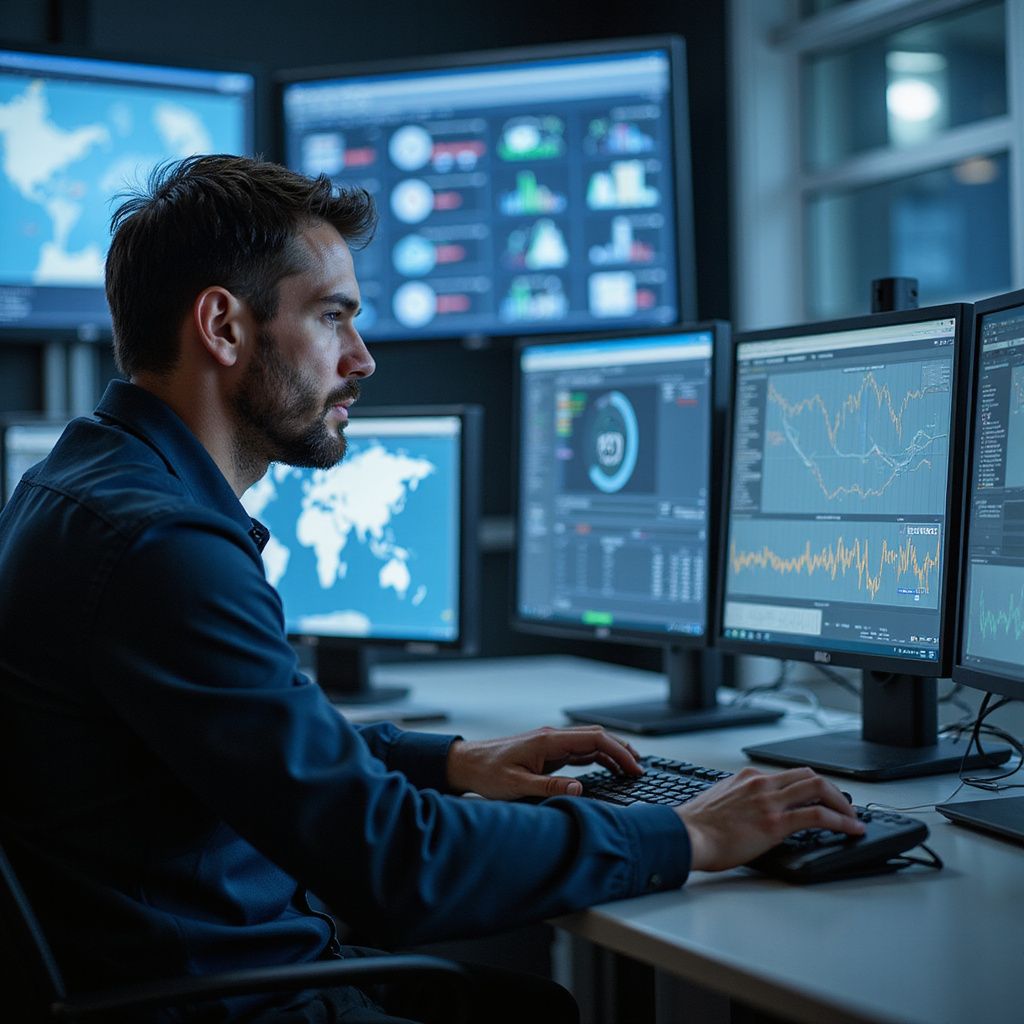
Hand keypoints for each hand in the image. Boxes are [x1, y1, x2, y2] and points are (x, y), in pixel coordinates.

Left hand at [446, 725, 642, 799]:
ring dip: (611, 754)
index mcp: (548, 740)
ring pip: (590, 743)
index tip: (634, 767)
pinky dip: (598, 758)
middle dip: (621, 750)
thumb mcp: (517, 786)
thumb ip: (549, 786)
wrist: (467, 763)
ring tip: (629, 771)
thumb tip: (580, 788)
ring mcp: (550, 743)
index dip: (618, 751)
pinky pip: (579, 751)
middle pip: (597, 737)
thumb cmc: (487, 772)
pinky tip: (606, 770)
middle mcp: (552, 737)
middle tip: (639, 770)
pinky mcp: (547, 752)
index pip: (594, 738)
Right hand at [677, 766, 864, 871]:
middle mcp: (761, 783)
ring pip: (819, 788)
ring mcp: (770, 800)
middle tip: (844, 806)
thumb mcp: (719, 802)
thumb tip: (751, 812)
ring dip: (842, 802)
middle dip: (832, 790)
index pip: (788, 775)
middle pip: (809, 775)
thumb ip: (739, 800)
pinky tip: (852, 829)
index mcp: (747, 778)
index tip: (820, 799)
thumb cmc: (695, 826)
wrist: (686, 835)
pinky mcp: (776, 822)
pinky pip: (818, 815)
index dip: (810, 787)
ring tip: (853, 818)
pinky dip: (841, 820)